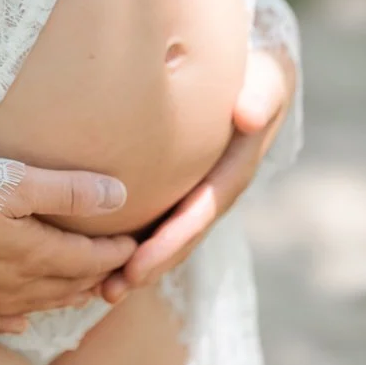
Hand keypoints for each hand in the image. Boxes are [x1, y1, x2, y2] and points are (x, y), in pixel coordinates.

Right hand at [0, 166, 136, 332]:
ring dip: (63, 299)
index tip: (135, 245)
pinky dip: (15, 319)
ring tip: (83, 294)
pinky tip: (20, 321)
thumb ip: (66, 190)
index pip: (87, 259)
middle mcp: (10, 285)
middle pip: (65, 286)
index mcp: (32, 253)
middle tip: (118, 273)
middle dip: (96, 279)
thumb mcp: (9, 179)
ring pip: (34, 305)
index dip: (114, 253)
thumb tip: (120, 196)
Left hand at [101, 46, 295, 306]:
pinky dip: (133, 242)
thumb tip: (246, 116)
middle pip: (182, 236)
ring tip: (101, 292)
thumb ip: (262, 94)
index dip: (173, 238)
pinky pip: (157, 219)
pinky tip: (96, 260)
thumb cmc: (257, 72)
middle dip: (149, 264)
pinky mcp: (180, 187)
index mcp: (235, 169)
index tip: (141, 262)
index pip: (202, 210)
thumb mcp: (268, 77)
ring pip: (168, 235)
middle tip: (111, 289)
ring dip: (138, 265)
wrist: (255, 72)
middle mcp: (216, 189)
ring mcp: (198, 192)